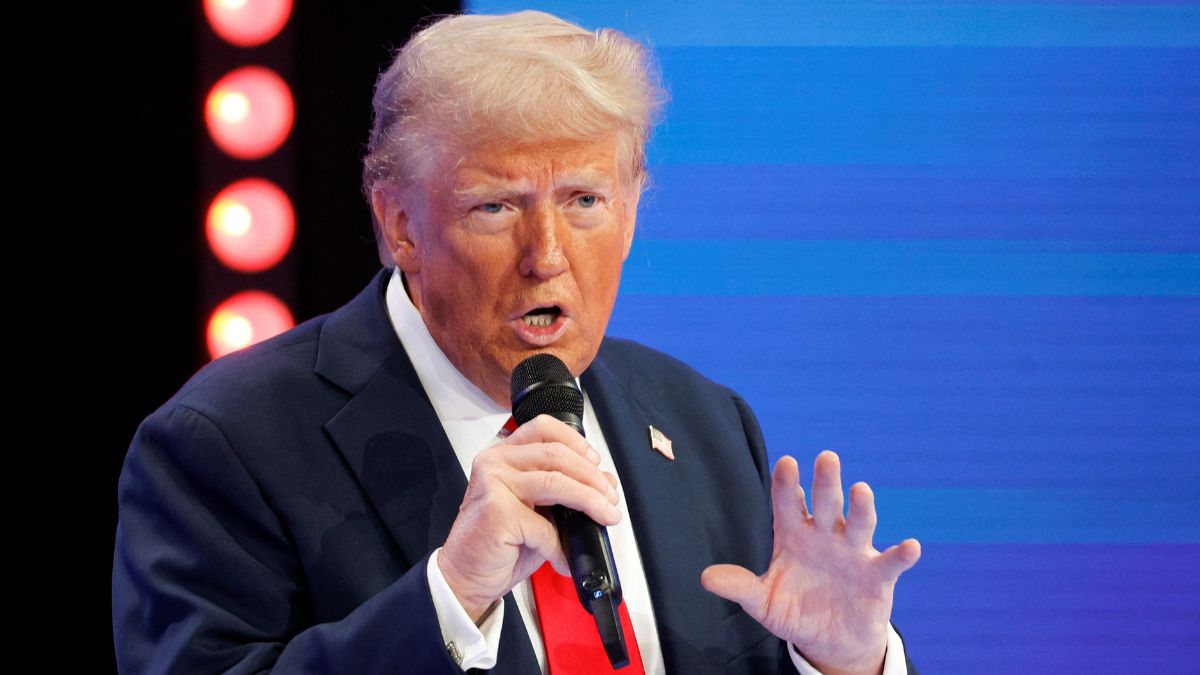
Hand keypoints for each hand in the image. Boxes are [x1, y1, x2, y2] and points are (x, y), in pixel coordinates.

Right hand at [438, 414, 621, 620]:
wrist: (466, 575)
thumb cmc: (498, 543)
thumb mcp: (534, 508)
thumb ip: (561, 490)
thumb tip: (603, 483)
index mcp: (503, 455)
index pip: (544, 428)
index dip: (577, 442)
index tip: (597, 464)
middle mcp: (495, 463)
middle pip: (557, 454)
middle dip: (593, 477)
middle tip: (611, 498)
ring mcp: (493, 484)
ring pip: (557, 482)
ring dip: (590, 500)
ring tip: (606, 516)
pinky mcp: (497, 512)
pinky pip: (545, 527)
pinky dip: (561, 546)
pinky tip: (564, 558)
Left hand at [701, 451, 919, 674]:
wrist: (829, 640)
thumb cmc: (794, 611)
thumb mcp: (763, 602)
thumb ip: (740, 587)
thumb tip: (706, 578)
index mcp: (794, 535)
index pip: (789, 504)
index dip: (787, 484)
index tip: (786, 463)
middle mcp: (825, 535)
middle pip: (826, 504)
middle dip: (826, 482)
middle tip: (827, 458)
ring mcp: (853, 552)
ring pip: (859, 523)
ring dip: (861, 508)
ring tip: (861, 491)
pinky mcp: (877, 576)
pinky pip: (891, 562)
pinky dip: (902, 554)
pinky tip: (911, 546)